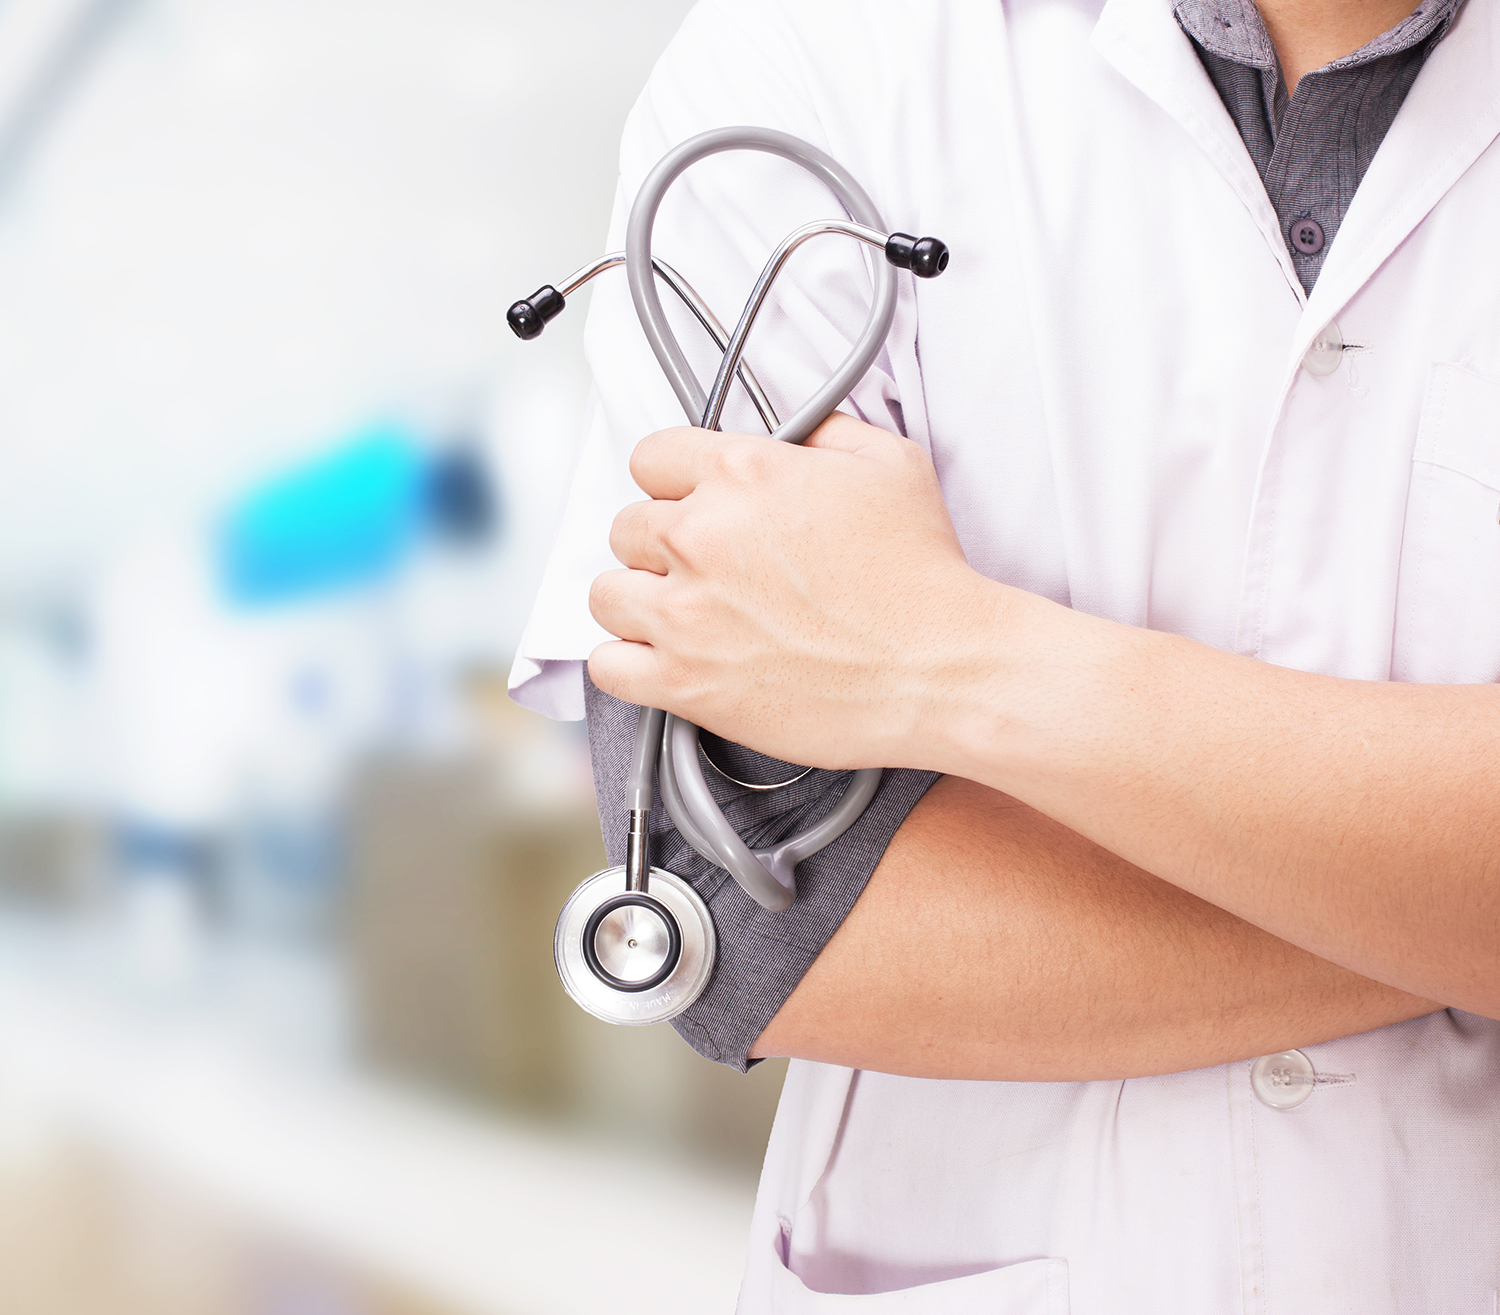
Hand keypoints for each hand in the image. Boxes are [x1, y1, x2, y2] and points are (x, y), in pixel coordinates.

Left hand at [587, 413, 995, 768]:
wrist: (941, 669)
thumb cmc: (923, 576)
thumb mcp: (891, 465)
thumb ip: (827, 432)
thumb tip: (797, 431)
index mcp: (742, 474)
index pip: (651, 457)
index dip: (673, 482)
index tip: (690, 504)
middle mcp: (701, 537)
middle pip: (627, 527)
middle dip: (660, 545)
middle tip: (703, 568)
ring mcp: (686, 613)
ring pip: (607, 594)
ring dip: (639, 602)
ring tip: (680, 615)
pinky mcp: (684, 682)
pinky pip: (607, 666)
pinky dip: (627, 664)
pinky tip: (662, 660)